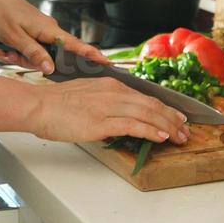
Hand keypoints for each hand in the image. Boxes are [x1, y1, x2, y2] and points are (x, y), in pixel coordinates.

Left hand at [0, 0, 111, 74]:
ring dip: (15, 54)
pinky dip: (12, 49)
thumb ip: (34, 53)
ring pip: (33, 54)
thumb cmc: (0, 11)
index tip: (105, 61)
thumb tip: (50, 68)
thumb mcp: (15, 37)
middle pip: (47, 57)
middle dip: (26, 60)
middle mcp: (46, 30)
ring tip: (0, 47)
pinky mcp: (29, 32)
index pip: (75, 44)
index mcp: (48, 29)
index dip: (90, 54)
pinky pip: (25, 48)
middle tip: (8, 54)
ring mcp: (37, 31)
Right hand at [28, 79, 190, 144]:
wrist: (37, 105)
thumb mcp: (87, 95)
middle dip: (172, 118)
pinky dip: (148, 130)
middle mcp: (113, 92)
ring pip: (147, 113)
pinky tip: (159, 137)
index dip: (166, 108)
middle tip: (186, 130)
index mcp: (111, 85)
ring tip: (179, 136)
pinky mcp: (100, 122)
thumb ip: (106, 102)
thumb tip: (121, 115)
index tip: (178, 118)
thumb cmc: (57, 103)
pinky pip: (131, 125)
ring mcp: (107, 106)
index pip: (146, 96)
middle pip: (152, 104)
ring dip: (167, 126)